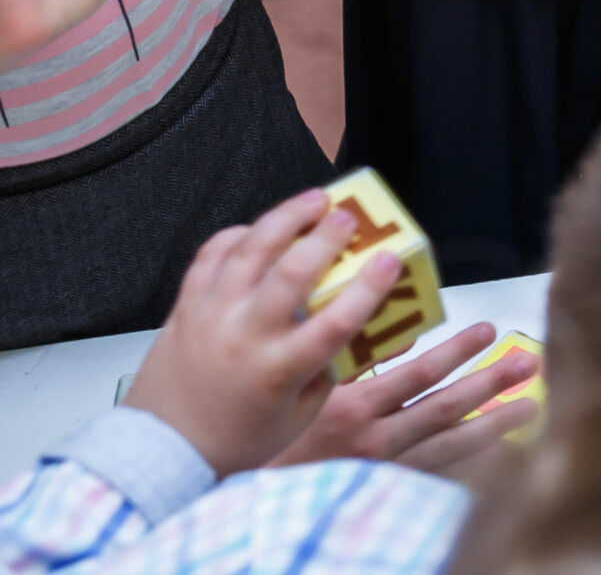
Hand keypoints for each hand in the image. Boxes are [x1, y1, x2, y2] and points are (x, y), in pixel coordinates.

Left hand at [124, 189, 400, 476]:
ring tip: (313, 200)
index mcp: (279, 371)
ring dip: (286, 218)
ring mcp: (211, 318)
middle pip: (292, 273)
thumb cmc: (231, 440)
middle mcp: (244, 338)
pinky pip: (210, 256)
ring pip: (249, 251)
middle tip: (349, 218)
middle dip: (327, 237)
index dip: (369, 286)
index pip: (336, 321)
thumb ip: (329, 369)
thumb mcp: (298, 415)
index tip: (389, 260)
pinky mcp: (185, 308)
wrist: (161, 451)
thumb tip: (357, 326)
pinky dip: (237, 234)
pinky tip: (258, 228)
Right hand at [268, 322, 537, 473]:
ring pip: (449, 447)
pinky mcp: (381, 491)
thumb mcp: (301, 391)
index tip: (486, 331)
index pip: (417, 375)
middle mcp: (374, 444)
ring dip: (493, 424)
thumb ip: (347, 361)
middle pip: (446, 409)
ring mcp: (381, 473)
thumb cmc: (267, 437)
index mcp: (352, 410)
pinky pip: (434, 475)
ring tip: (529, 405)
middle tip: (529, 361)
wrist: (238, 497)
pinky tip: (496, 452)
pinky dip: (467, 462)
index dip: (456, 352)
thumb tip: (398, 333)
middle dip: (490, 383)